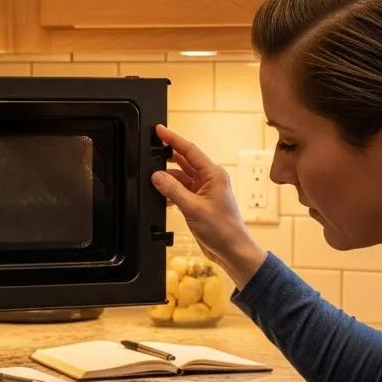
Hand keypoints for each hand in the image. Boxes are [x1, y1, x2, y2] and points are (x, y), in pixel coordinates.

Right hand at [153, 124, 267, 288]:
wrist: (232, 250)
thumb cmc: (223, 229)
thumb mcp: (193, 208)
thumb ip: (173, 190)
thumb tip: (156, 175)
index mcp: (213, 174)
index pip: (189, 150)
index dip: (173, 138)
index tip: (159, 130)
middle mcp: (209, 179)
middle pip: (184, 161)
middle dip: (167, 156)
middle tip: (150, 150)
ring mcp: (204, 191)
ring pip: (181, 177)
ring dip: (167, 178)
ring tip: (152, 178)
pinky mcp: (198, 203)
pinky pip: (181, 191)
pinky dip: (170, 192)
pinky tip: (161, 196)